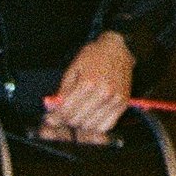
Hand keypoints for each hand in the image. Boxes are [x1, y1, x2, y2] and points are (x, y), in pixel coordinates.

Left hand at [40, 29, 134, 143]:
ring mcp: (114, 100)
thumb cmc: (93, 57)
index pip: (66, 111)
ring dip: (81, 124)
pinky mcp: (123, 104)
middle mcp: (103, 92)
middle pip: (76, 120)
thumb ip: (63, 91)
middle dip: (67, 119)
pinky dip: (96, 127)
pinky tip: (91, 118)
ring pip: (90, 127)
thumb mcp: (73, 69)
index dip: (56, 115)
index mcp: (88, 82)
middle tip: (65, 114)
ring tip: (79, 114)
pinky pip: (106, 127)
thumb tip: (53, 112)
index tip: (53, 116)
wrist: (118, 49)